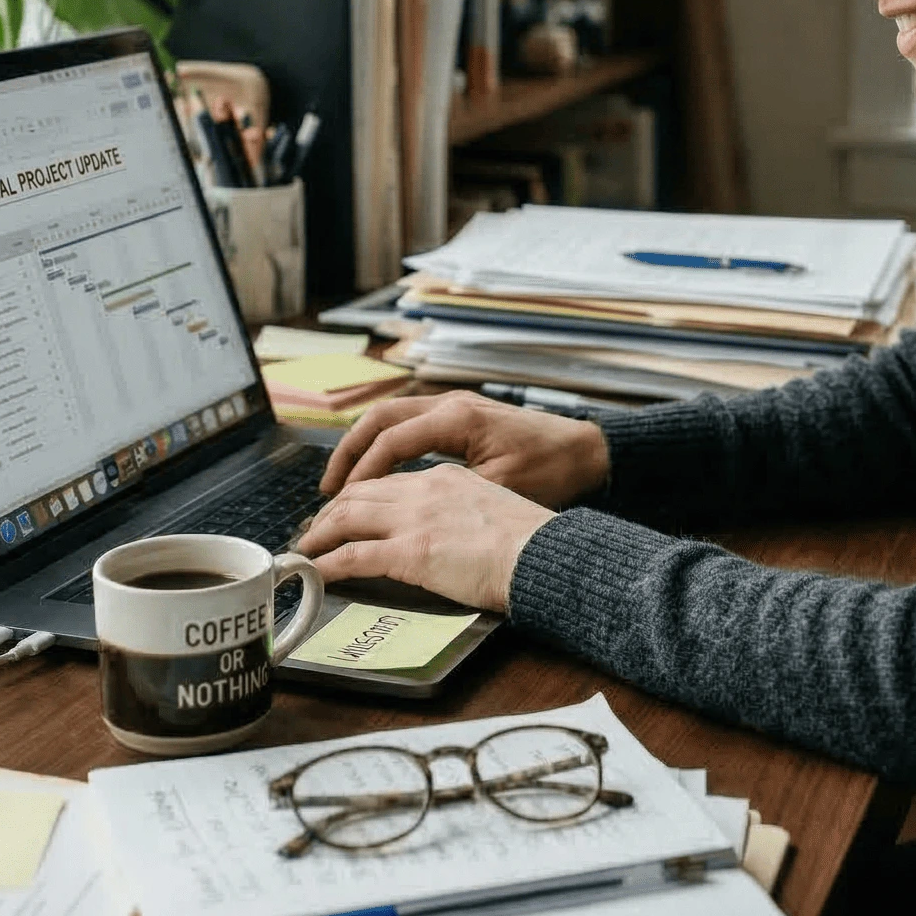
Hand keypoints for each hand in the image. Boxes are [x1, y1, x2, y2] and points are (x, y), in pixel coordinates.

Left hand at [298, 463, 550, 611]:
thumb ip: (460, 510)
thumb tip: (447, 533)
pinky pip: (351, 557)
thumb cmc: (529, 540)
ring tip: (304, 550)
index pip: (388, 482)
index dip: (359, 497)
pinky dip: (325, 564)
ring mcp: (414, 520)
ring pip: (346, 518)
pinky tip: (313, 573)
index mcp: (444, 477)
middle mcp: (423, 490)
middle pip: (358, 494)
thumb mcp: (490, 507)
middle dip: (329, 513)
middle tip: (313, 531)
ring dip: (319, 534)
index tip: (345, 512)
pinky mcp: (409, 553)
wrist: (543, 553)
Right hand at [320, 391, 609, 507]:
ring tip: (345, 483)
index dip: (360, 472)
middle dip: (349, 453)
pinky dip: (387, 445)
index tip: (338, 502)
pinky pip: (410, 423)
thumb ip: (447, 494)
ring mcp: (456, 405)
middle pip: (379, 419)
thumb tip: (402, 513)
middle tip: (327, 490)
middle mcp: (450, 402)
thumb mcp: (498, 488)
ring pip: (392, 417)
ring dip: (365, 447)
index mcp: (456, 417)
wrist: (588, 451)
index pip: (388, 440)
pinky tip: (380, 474)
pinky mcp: (463, 416)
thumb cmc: (551, 470)